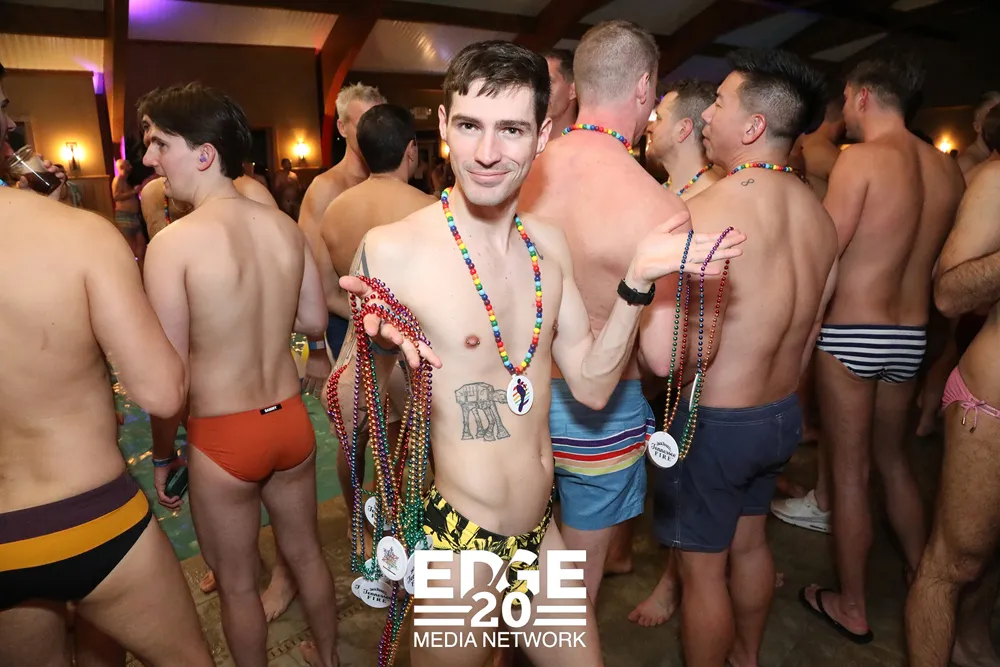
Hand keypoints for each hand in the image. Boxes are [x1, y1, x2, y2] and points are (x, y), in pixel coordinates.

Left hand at [17, 158, 66, 199]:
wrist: (43, 208)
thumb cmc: (34, 199)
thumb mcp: (26, 191)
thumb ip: (23, 185)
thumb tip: (22, 178)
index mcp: (36, 174)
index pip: (38, 164)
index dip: (39, 158)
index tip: (39, 156)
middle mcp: (45, 176)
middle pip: (48, 165)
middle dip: (48, 162)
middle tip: (46, 164)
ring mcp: (53, 180)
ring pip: (56, 169)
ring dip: (55, 167)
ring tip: (52, 170)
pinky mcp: (59, 185)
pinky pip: (63, 177)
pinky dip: (61, 174)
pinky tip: (58, 176)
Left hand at [153, 457, 184, 510]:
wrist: (167, 458)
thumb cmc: (175, 462)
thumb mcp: (185, 470)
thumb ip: (189, 475)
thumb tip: (198, 478)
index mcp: (169, 485)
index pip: (169, 499)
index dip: (174, 504)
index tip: (182, 502)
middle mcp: (164, 488)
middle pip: (165, 503)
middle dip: (173, 507)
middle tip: (180, 507)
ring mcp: (160, 488)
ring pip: (163, 502)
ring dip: (172, 505)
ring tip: (179, 501)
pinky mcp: (159, 487)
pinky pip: (163, 498)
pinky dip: (169, 500)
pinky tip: (176, 497)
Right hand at [302, 349, 331, 397]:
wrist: (318, 353)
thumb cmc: (326, 359)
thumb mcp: (330, 367)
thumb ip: (330, 374)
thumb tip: (331, 380)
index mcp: (325, 376)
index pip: (324, 386)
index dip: (323, 391)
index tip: (322, 397)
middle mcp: (319, 378)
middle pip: (317, 387)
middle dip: (316, 393)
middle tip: (315, 397)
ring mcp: (313, 376)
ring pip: (311, 385)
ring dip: (310, 390)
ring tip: (310, 394)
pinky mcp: (307, 373)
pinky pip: (305, 381)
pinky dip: (304, 385)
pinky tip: (303, 389)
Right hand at [339, 275, 441, 369]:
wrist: (386, 317)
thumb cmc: (376, 304)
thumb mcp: (367, 293)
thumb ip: (357, 286)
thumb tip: (342, 279)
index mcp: (375, 316)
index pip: (371, 319)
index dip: (371, 324)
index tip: (371, 330)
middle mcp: (386, 329)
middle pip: (389, 333)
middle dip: (392, 336)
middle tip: (397, 340)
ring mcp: (399, 336)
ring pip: (405, 345)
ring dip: (411, 353)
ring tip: (416, 363)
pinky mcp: (411, 341)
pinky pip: (420, 348)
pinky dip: (429, 356)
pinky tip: (438, 364)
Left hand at [630, 218, 745, 287]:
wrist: (638, 265)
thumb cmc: (649, 250)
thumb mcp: (661, 231)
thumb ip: (673, 223)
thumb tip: (685, 214)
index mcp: (686, 242)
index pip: (708, 237)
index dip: (721, 235)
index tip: (736, 231)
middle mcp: (688, 251)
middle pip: (712, 246)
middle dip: (728, 242)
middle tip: (744, 239)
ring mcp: (684, 259)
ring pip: (707, 256)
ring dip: (722, 254)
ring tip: (738, 252)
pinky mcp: (676, 266)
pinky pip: (692, 267)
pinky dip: (704, 269)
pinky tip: (716, 270)